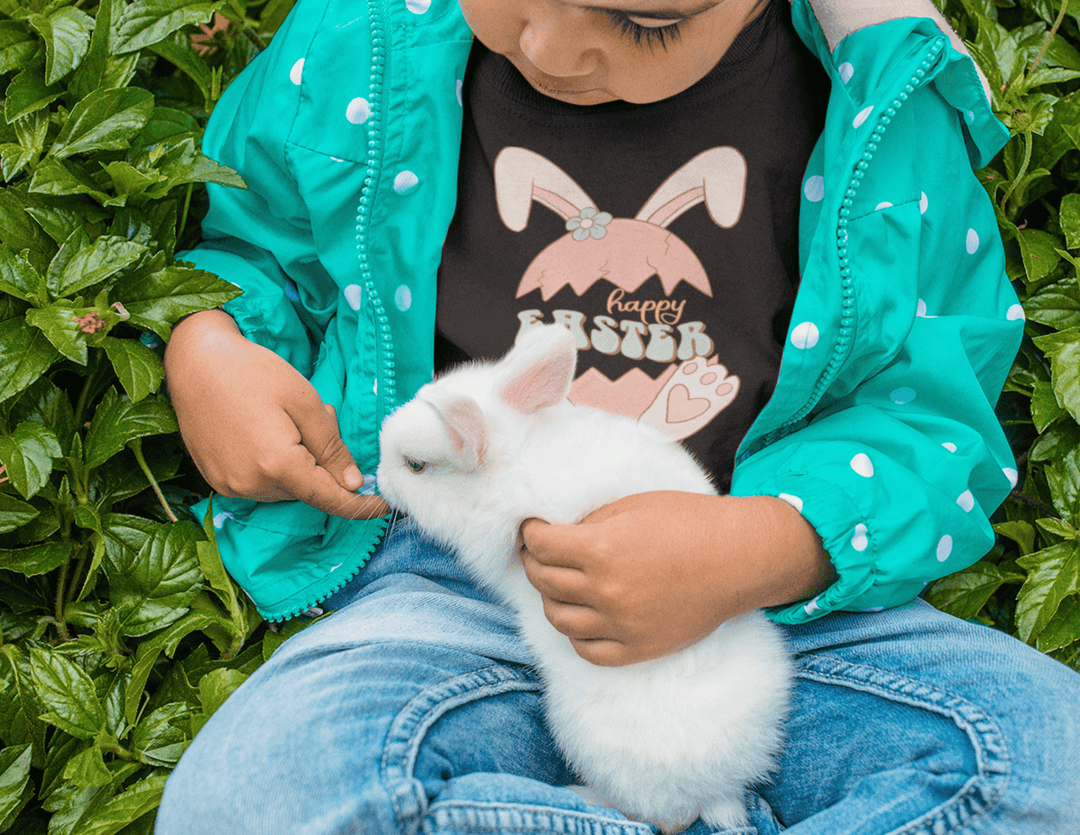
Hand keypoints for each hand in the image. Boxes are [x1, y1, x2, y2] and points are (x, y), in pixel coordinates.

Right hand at [164, 309, 389, 518]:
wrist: (194, 361)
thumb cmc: (253, 372)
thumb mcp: (305, 401)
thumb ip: (331, 446)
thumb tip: (351, 482)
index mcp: (277, 464)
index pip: (328, 498)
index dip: (359, 506)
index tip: (383, 506)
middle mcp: (250, 484)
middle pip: (307, 489)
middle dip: (322, 463)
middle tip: (321, 418)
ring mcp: (229, 485)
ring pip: (285, 488)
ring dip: (298, 464)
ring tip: (286, 420)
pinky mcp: (216, 480)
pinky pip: (260, 484)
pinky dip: (274, 466)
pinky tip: (267, 431)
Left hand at [519, 492, 831, 665]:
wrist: (738, 558)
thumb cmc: (689, 522)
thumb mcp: (632, 505)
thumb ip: (590, 523)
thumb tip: (557, 532)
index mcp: (600, 549)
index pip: (540, 545)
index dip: (529, 533)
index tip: (532, 528)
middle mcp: (605, 590)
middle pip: (543, 581)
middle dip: (533, 562)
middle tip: (536, 552)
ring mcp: (621, 624)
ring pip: (558, 618)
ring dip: (549, 598)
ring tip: (555, 583)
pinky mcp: (638, 647)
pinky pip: (588, 650)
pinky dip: (575, 634)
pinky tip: (579, 616)